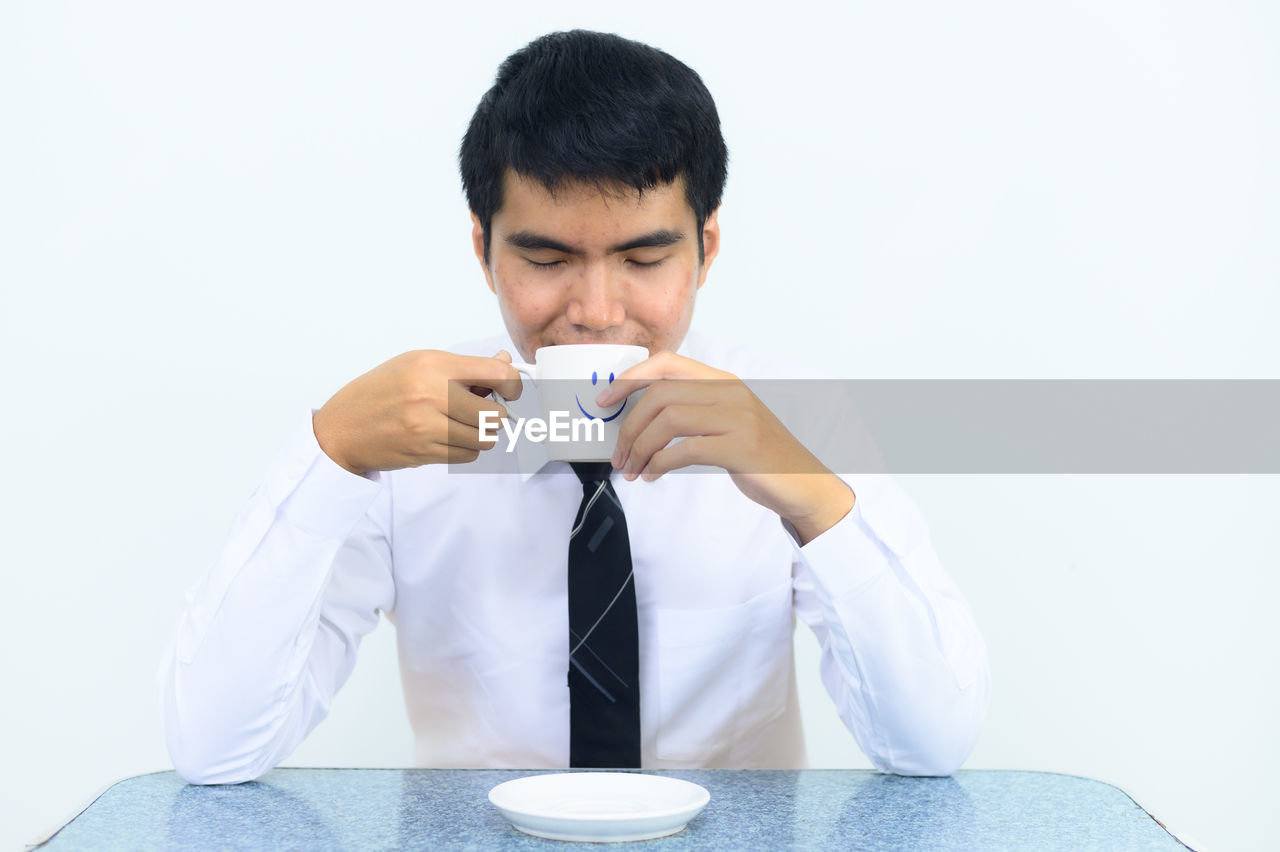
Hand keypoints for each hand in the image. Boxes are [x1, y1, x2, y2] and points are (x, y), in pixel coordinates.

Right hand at [311, 350, 522, 475]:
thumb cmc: (380, 391)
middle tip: (482, 410)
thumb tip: (504, 362)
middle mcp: (432, 394)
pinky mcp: (425, 451)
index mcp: (433, 365)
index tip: (510, 390)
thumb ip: (463, 366)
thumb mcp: (417, 364)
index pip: (497, 373)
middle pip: (496, 414)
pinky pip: (468, 454)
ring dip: (481, 434)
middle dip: (495, 415)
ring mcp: (428, 426)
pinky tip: (449, 437)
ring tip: (462, 424)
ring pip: (485, 439)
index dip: (514, 384)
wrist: (342, 427)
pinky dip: (466, 448)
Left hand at [600, 351, 854, 544]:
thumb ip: (694, 411)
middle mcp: (731, 392)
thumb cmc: (758, 455)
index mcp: (724, 380)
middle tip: (618, 454)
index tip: (606, 399)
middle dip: (630, 426)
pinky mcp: (740, 447)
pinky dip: (660, 463)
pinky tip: (653, 475)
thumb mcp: (728, 421)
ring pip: (668, 421)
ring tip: (633, 469)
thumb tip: (640, 421)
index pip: (668, 362)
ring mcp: (738, 418)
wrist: (802, 483)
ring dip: (640, 448)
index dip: (631, 377)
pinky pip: (684, 450)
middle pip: (660, 395)